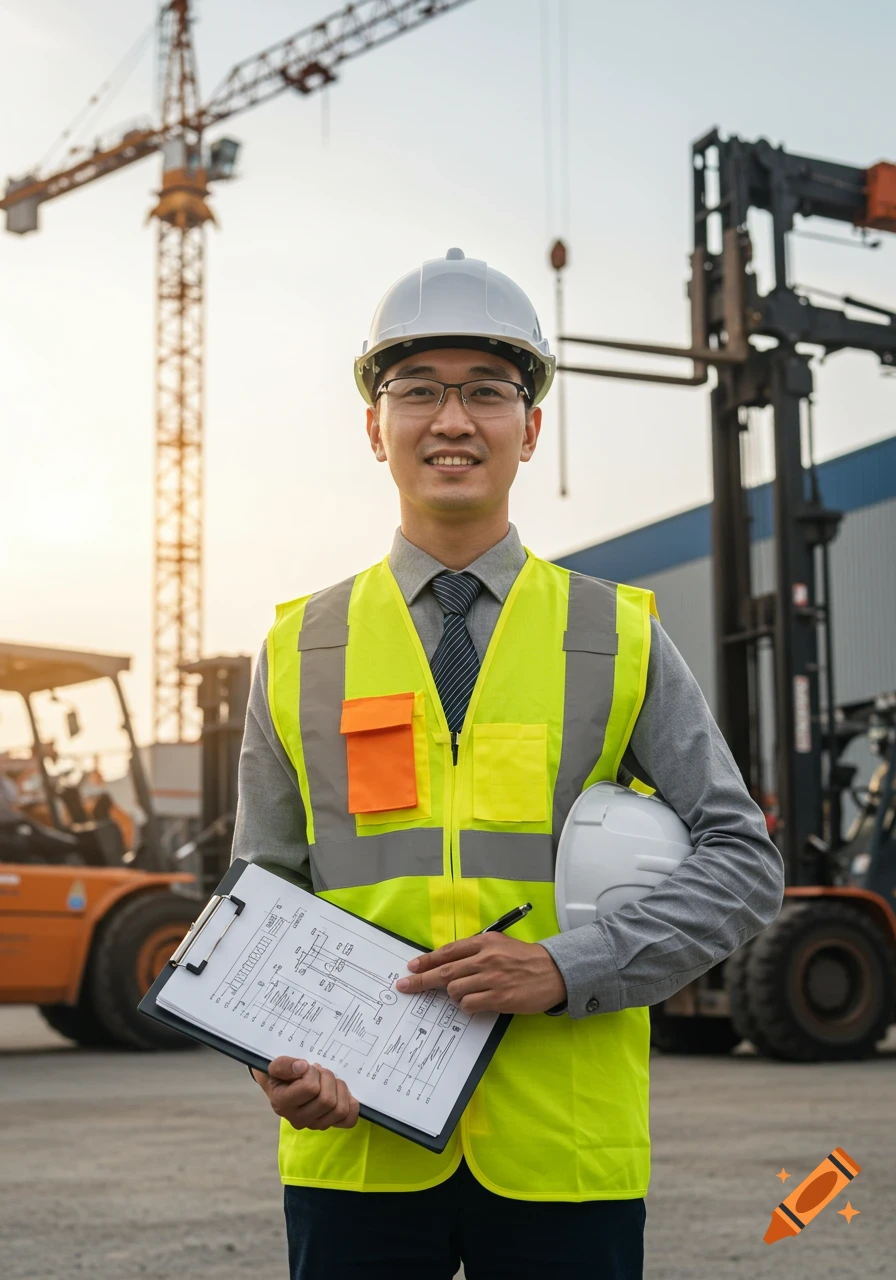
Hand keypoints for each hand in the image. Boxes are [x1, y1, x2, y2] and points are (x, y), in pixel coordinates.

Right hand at [251, 1056, 359, 1131]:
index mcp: (282, 1104)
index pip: (310, 1088)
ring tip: (329, 1081)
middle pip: (327, 1100)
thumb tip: (302, 1068)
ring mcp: (314, 1124)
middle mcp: (297, 1119)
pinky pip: (348, 1120)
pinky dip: (351, 1105)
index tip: (306, 1068)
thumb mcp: (274, 1065)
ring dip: (339, 1089)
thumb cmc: (280, 1075)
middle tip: (319, 1072)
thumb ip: (283, 1065)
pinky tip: (343, 1094)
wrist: (281, 1085)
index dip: (312, 1072)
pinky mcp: (328, 1124)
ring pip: (340, 1110)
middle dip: (327, 1078)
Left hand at [395, 933, 566, 1013]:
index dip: (427, 961)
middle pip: (445, 972)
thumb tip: (447, 962)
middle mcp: (486, 958)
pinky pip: (469, 1005)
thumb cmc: (524, 958)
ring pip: (455, 990)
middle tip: (406, 986)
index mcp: (484, 942)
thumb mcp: (499, 944)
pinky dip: (467, 1006)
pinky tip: (475, 1003)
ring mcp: (492, 979)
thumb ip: (475, 951)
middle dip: (421, 980)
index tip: (411, 967)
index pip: (448, 952)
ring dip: (454, 995)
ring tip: (467, 993)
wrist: (553, 972)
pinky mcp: (499, 998)